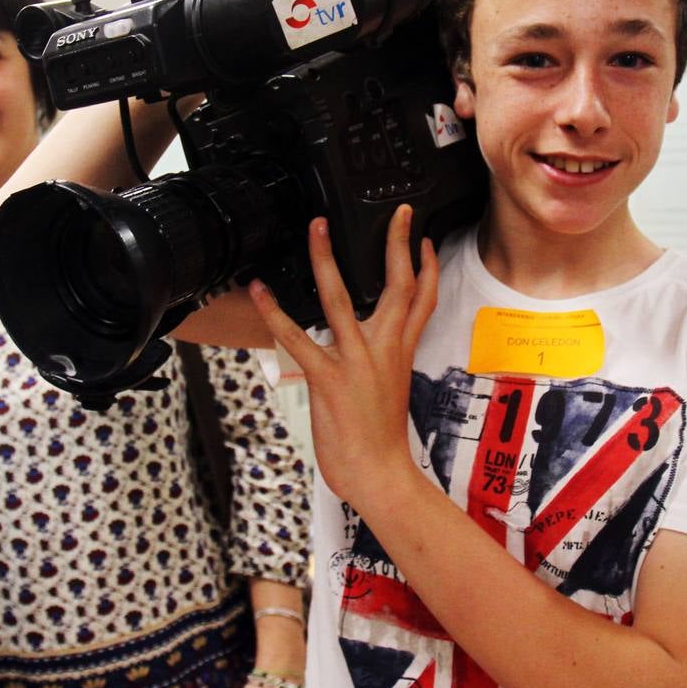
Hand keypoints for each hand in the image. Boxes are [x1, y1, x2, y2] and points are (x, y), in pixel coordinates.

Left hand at [248, 205, 436, 502]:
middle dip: (398, 244)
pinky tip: (260, 291)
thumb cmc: (380, 441)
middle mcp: (383, 349)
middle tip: (398, 211)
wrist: (380, 475)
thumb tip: (364, 347)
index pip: (422, 301)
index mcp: (400, 353)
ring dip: (326, 259)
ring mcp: (356, 361)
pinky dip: (275, 314)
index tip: (424, 239)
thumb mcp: (389, 391)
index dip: (426, 267)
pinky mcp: (328, 378)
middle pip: (398, 287)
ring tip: (317, 228)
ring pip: (341, 299)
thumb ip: (379, 362)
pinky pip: (297, 340)